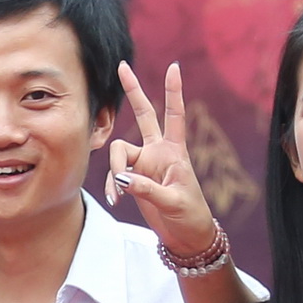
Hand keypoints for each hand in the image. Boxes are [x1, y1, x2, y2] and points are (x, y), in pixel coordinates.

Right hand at [106, 63, 223, 265]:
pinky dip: (113, 186)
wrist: (186, 236)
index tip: (174, 67)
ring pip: (120, 151)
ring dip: (115, 171)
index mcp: (175, 151)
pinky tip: (117, 199)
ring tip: (119, 195)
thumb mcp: (173, 202)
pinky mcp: (135, 179)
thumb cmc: (189, 216)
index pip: (175, 115)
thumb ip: (147, 189)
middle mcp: (158, 152)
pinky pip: (116, 175)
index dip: (173, 91)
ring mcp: (145, 164)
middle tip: (122, 66)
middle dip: (134, 91)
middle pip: (144, 114)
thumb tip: (122, 179)